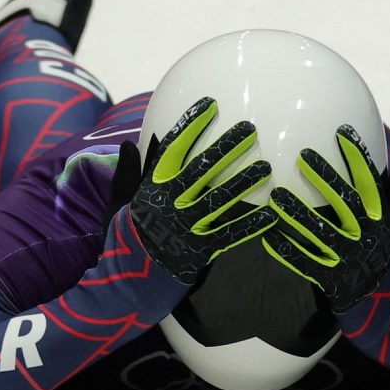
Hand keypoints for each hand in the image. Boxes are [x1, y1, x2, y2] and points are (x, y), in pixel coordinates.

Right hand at [127, 97, 276, 283]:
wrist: (125, 285)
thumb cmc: (125, 239)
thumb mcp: (118, 204)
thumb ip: (127, 174)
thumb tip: (128, 142)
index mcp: (151, 188)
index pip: (172, 150)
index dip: (191, 126)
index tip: (210, 105)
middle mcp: (169, 204)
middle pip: (202, 170)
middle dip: (227, 147)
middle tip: (250, 129)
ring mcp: (185, 228)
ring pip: (219, 200)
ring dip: (244, 182)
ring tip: (265, 168)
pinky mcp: (199, 252)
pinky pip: (229, 236)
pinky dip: (250, 225)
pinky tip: (270, 215)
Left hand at [261, 125, 389, 311]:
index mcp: (384, 223)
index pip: (371, 185)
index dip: (358, 159)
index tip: (343, 133)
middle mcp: (368, 239)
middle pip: (345, 203)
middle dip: (325, 178)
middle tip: (303, 156)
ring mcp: (350, 261)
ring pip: (320, 233)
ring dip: (297, 214)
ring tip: (277, 195)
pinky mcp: (333, 282)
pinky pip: (306, 264)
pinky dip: (287, 251)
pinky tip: (269, 237)